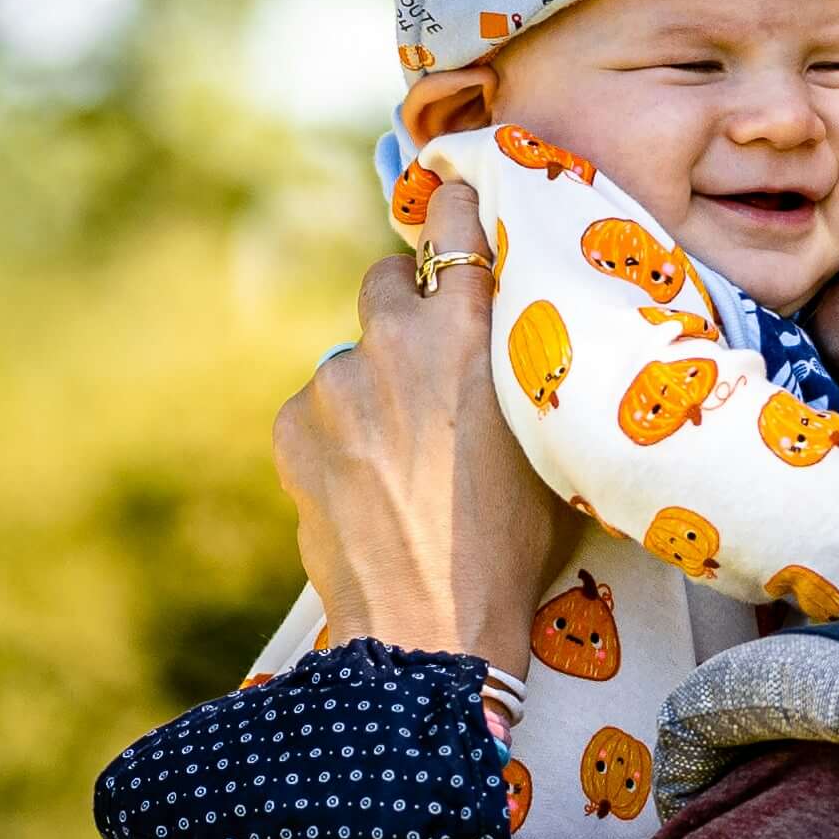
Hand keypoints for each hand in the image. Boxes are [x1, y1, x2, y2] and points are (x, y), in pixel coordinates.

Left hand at [277, 245, 564, 660]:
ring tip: (402, 458)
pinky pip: (317, 409)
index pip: (454, 224)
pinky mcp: (292, 428)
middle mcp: (392, 341)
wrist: (427, 631)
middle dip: (405, 308)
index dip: (456, 212)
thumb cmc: (511, 546)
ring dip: (372, 387)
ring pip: (352, 358)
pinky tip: (367, 485)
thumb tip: (516, 332)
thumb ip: (522, 369)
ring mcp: (333, 384)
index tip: (455, 207)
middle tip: (431, 365)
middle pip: (386, 280)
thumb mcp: (546, 441)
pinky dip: (336, 434)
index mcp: (467, 332)